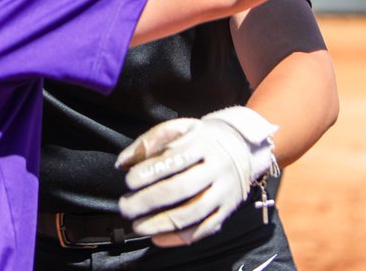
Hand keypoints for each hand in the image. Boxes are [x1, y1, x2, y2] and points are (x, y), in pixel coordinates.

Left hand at [117, 107, 276, 245]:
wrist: (242, 147)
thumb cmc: (201, 138)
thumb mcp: (179, 128)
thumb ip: (149, 141)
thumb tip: (122, 163)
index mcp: (203, 143)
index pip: (173, 159)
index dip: (148, 172)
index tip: (128, 181)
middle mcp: (217, 168)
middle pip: (182, 188)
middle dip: (149, 200)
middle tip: (126, 207)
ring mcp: (224, 192)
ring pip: (194, 212)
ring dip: (162, 223)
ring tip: (138, 227)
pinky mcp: (227, 211)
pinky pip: (205, 229)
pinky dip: (180, 237)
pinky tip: (158, 238)